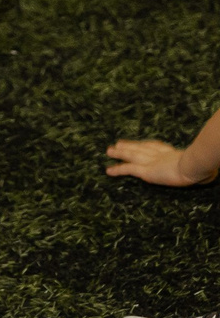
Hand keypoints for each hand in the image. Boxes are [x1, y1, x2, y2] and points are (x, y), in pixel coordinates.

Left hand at [105, 137, 219, 186]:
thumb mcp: (202, 166)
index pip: (157, 147)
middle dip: (129, 146)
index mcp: (173, 153)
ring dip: (119, 153)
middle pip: (141, 148)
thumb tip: (211, 174)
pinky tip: (108, 171)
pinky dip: (117, 169)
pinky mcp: (146, 171)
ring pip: (131, 156)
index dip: (147, 145)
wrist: (195, 165)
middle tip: (118, 143)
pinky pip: (128, 169)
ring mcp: (151, 162)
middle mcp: (159, 155)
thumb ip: (201, 168)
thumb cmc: (202, 165)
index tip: (141, 143)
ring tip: (109, 151)